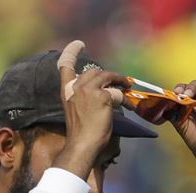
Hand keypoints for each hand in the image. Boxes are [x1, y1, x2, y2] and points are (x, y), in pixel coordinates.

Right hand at [53, 40, 131, 178]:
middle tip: (121, 81)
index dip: (71, 52)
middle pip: (94, 72)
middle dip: (108, 75)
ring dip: (120, 81)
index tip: (78, 44)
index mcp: (66, 91)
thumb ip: (84, 97)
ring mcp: (89, 90)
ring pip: (107, 78)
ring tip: (128, 87)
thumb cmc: (81, 133)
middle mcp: (76, 87)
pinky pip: (118, 93)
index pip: (65, 66)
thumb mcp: (77, 110)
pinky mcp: (103, 97)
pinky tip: (130, 106)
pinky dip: (126, 100)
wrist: (82, 144)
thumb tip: (104, 91)